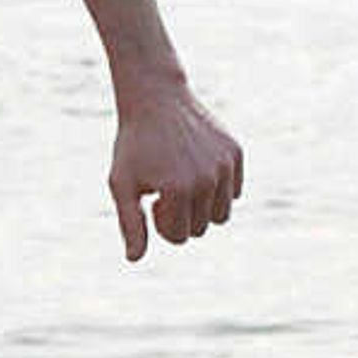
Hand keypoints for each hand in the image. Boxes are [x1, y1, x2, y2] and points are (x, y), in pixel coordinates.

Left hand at [108, 82, 243, 261]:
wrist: (155, 99)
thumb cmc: (134, 145)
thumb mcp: (122, 184)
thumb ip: (130, 223)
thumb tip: (135, 259)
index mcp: (178, 190)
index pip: (179, 236)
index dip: (162, 223)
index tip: (152, 199)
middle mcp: (206, 179)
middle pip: (201, 229)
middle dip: (181, 217)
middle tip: (165, 189)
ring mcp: (224, 165)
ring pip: (222, 216)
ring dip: (202, 208)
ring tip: (183, 184)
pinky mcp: (235, 153)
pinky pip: (234, 192)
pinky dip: (218, 189)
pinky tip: (198, 169)